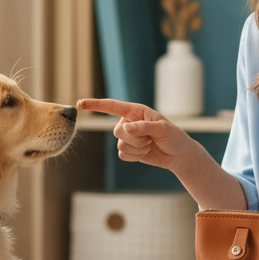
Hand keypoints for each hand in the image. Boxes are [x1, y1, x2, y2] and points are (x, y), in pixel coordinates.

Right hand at [78, 98, 195, 170]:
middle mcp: (128, 122)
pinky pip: (123, 155)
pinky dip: (135, 157)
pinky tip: (146, 153)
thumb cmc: (174, 137)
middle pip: (117, 130)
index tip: (81, 103)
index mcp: (136, 111)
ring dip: (137, 148)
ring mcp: (128, 137)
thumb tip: (126, 128)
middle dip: (134, 138)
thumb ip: (144, 127)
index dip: (96, 104)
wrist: (178, 155)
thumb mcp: (163, 129)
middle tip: (150, 139)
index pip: (112, 106)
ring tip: (150, 145)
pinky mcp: (129, 150)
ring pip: (120, 144)